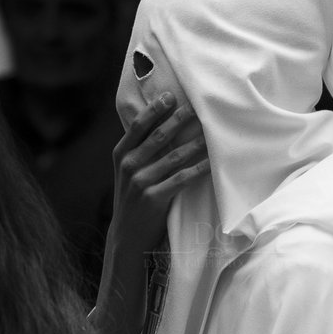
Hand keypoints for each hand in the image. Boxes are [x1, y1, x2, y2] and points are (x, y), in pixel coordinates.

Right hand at [110, 92, 208, 255]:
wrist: (127, 237)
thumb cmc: (134, 199)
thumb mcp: (128, 172)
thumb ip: (140, 150)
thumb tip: (163, 121)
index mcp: (121, 154)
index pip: (138, 126)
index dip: (154, 109)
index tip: (170, 96)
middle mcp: (128, 166)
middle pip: (159, 136)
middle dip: (180, 119)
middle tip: (198, 107)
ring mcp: (140, 182)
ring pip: (174, 156)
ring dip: (195, 142)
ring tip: (211, 132)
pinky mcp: (154, 198)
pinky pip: (182, 178)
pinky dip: (199, 169)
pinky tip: (211, 162)